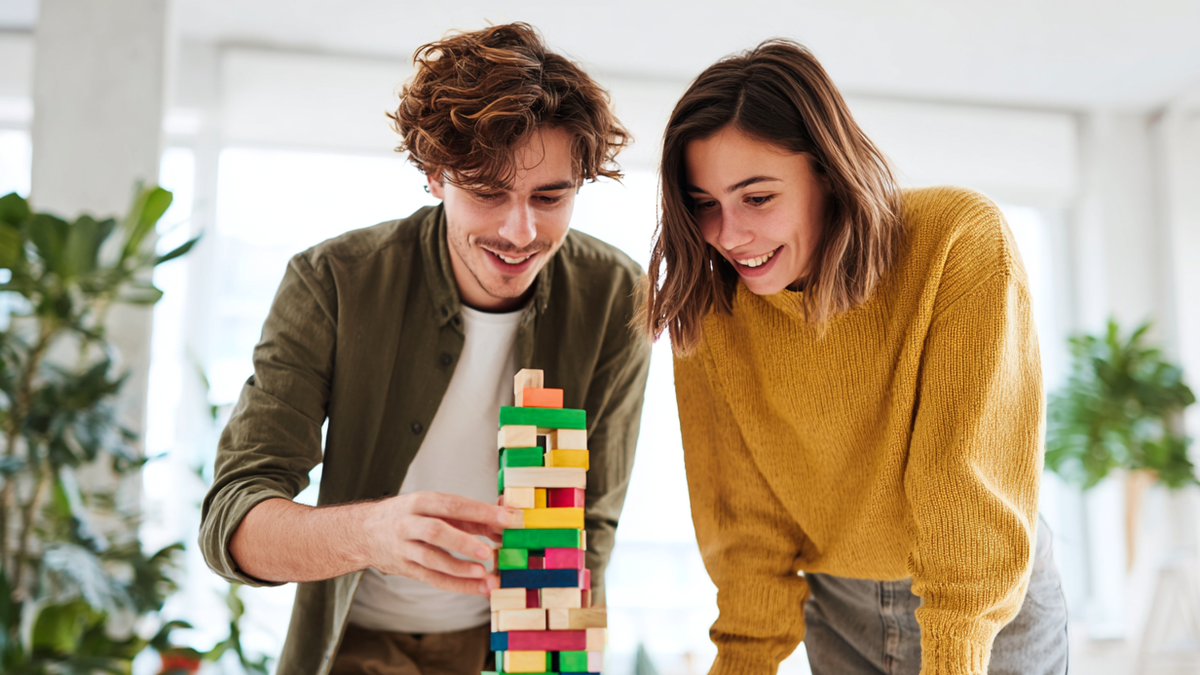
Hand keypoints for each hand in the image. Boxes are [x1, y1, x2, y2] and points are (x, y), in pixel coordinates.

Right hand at [363, 491, 521, 594]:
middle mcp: (409, 523)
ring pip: (430, 559)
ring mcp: (404, 547)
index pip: (453, 504)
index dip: (481, 511)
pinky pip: (431, 578)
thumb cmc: (411, 516)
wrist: (365, 532)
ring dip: (458, 568)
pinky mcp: (404, 568)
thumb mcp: (435, 507)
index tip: (508, 518)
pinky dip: (456, 585)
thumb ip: (471, 515)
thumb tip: (507, 518)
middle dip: (463, 541)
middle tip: (488, 551)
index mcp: (421, 501)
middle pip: (435, 531)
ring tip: (484, 574)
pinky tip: (478, 587)